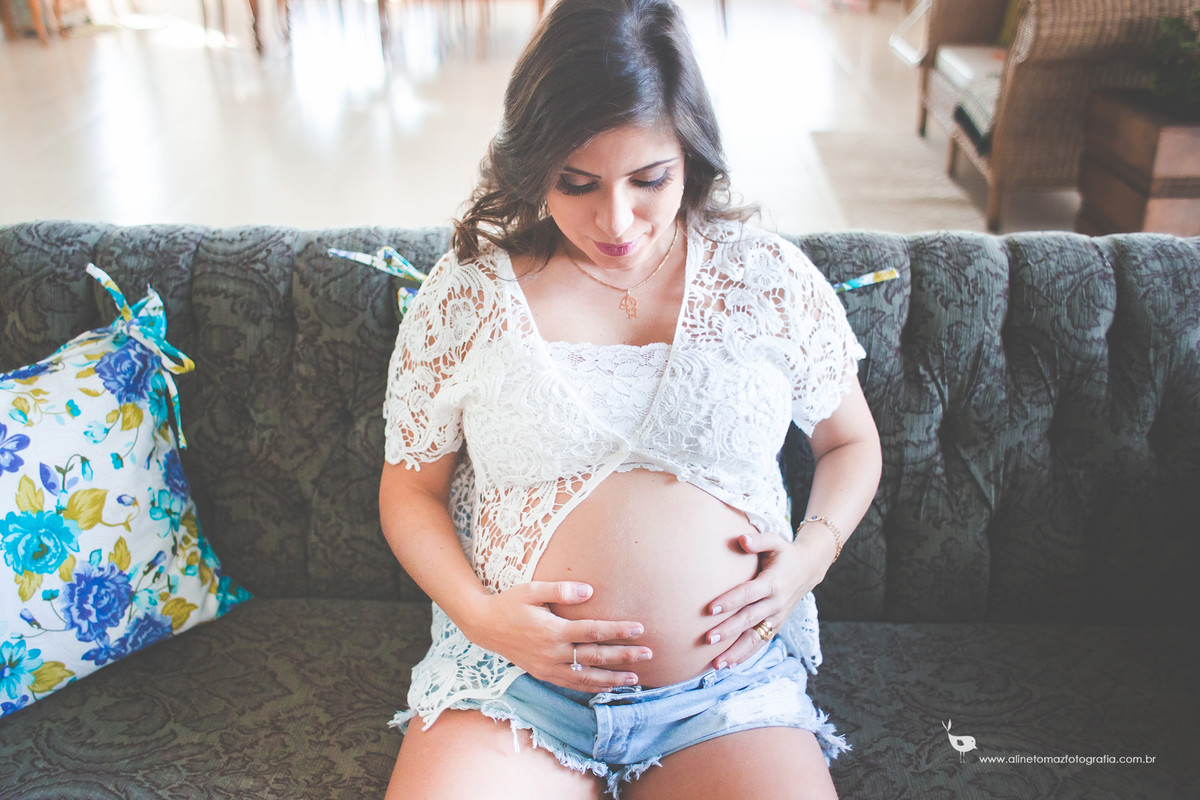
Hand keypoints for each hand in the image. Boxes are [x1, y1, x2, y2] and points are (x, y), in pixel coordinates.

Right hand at [467, 581, 651, 691]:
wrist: (483, 626)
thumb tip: (590, 590)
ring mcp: (548, 667)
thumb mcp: (532, 589)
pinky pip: (572, 684)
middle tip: (648, 654)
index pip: (593, 632)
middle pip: (595, 657)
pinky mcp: (543, 674)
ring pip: (586, 677)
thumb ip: (561, 590)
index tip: (639, 629)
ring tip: (635, 678)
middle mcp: (552, 652)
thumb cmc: (510, 603)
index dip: (618, 631)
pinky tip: (608, 686)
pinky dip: (592, 686)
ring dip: (612, 678)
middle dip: (624, 657)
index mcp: (552, 630)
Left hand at [703, 529, 832, 669]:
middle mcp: (776, 603)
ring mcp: (777, 617)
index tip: (710, 609)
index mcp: (773, 582)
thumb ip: (758, 540)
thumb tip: (741, 539)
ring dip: (736, 652)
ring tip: (717, 664)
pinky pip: (761, 642)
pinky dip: (746, 655)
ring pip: (756, 638)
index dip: (730, 601)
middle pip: (749, 619)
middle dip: (729, 631)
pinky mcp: (776, 625)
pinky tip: (729, 664)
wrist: (808, 569)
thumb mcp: (775, 541)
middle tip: (708, 639)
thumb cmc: (785, 553)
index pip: (748, 594)